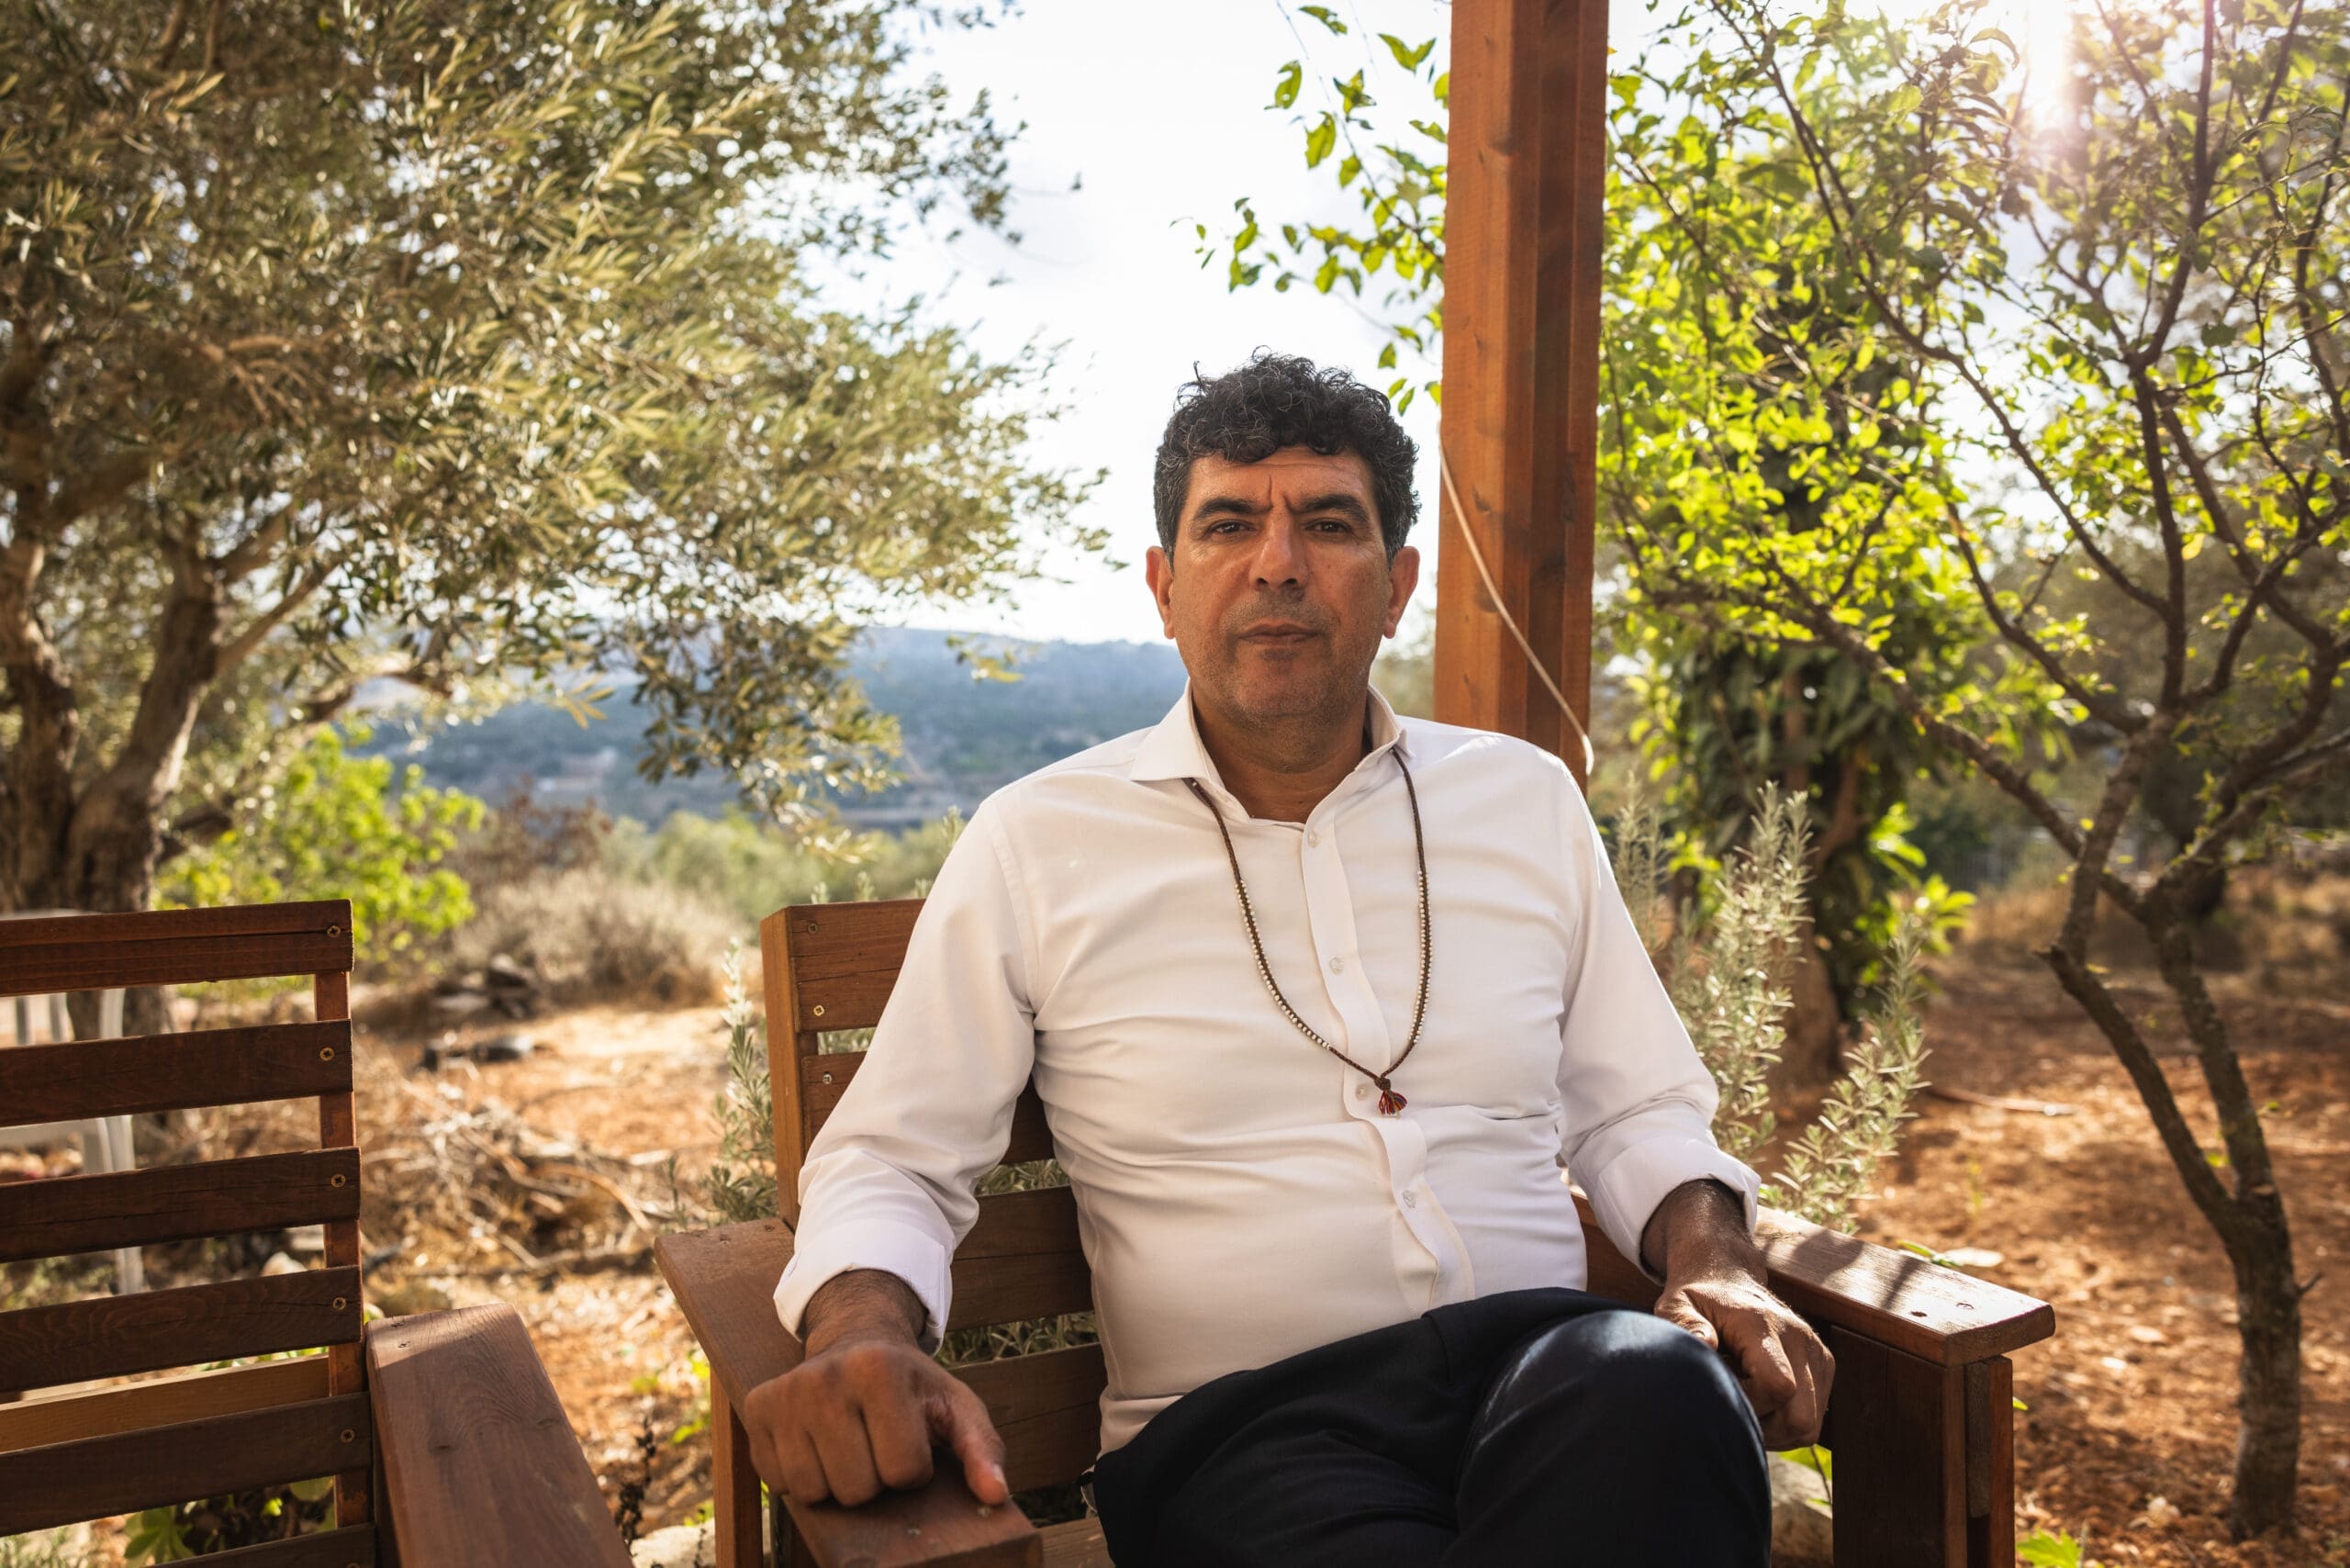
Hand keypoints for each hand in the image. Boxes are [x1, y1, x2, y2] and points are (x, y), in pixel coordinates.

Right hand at [739, 1330, 1010, 1508]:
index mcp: (879, 1368)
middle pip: (857, 1489)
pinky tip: (817, 1443)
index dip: (914, 1467)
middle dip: (875, 1478)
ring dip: (838, 1482)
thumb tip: (996, 1496)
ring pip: (816, 1494)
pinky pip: (781, 1485)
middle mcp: (823, 1377)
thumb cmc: (912, 1385)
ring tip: (848, 1444)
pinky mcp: (754, 1410)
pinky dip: (804, 1476)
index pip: (903, 1471)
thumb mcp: (955, 1407)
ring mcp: (784, 1394)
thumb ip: (982, 1449)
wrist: (856, 1340)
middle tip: (875, 1441)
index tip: (909, 1436)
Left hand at [1654, 1270, 1833, 1448]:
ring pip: (1808, 1426)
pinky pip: (1813, 1420)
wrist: (1728, 1279)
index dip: (1748, 1403)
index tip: (1720, 1387)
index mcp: (1762, 1324)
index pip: (1778, 1386)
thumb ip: (1685, 1323)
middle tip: (1731, 1403)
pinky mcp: (1824, 1364)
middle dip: (1762, 1425)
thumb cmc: (1697, 1300)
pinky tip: (1759, 1398)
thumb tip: (1705, 1343)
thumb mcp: (1676, 1305)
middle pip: (1799, 1418)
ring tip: (1744, 1399)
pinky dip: (1785, 1421)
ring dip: (1774, 1429)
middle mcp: (1799, 1337)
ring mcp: (1816, 1352)